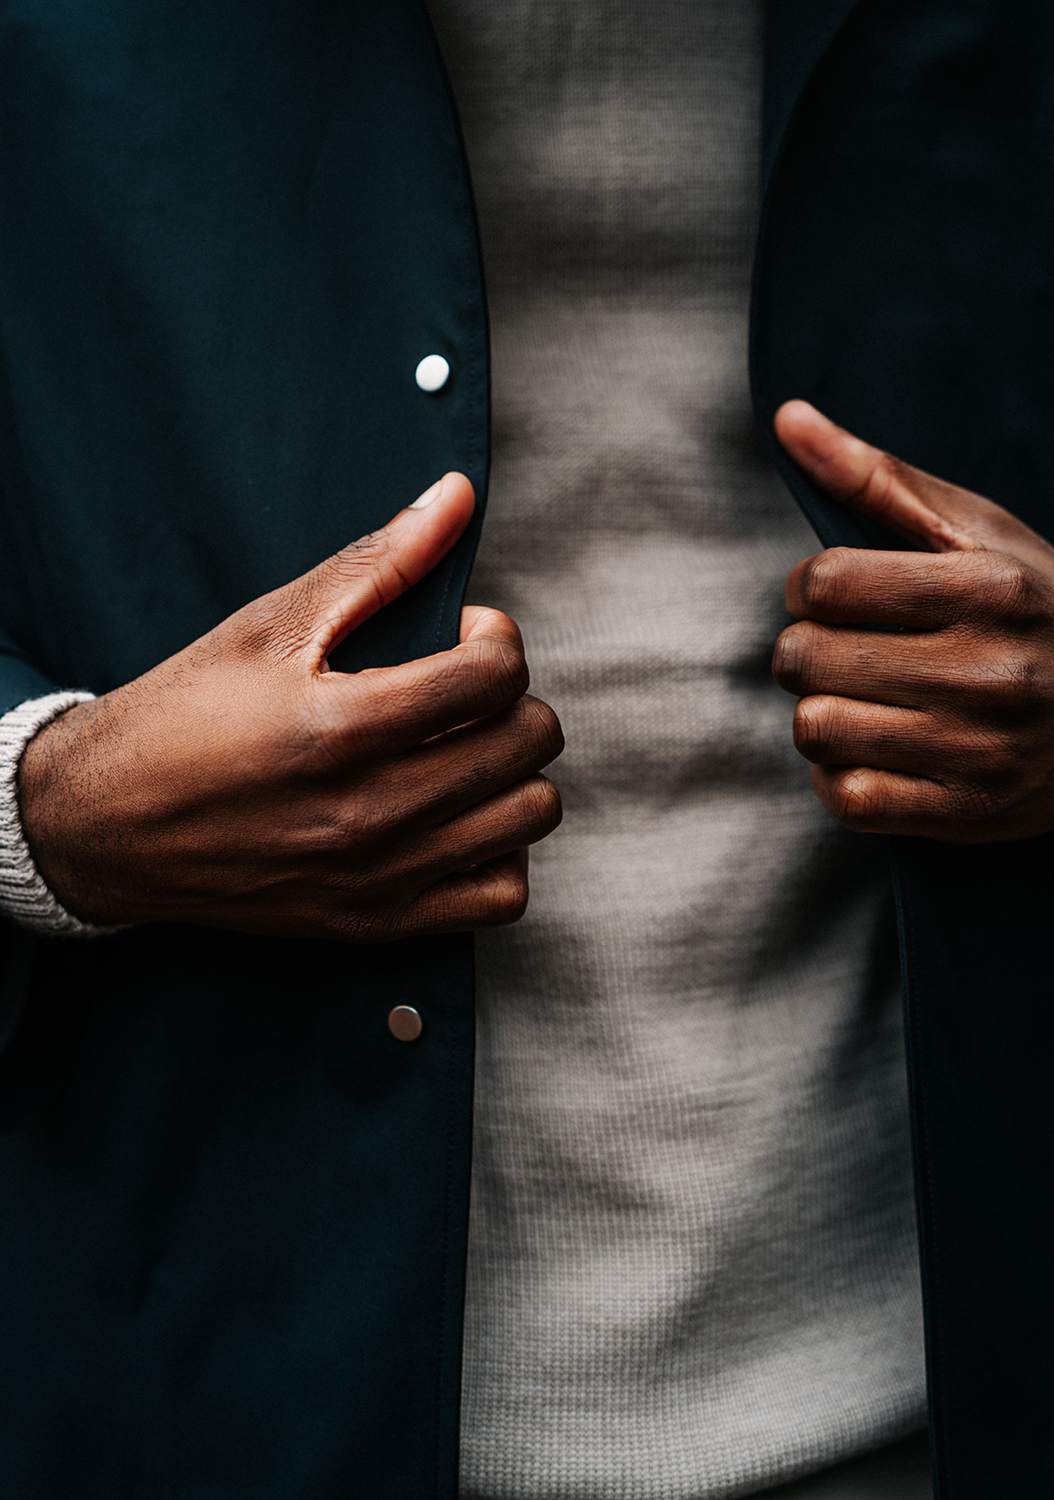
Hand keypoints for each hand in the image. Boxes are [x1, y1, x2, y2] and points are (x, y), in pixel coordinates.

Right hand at [19, 473, 562, 938]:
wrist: (105, 826)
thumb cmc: (184, 715)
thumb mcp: (272, 624)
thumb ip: (379, 561)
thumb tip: (458, 494)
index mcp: (341, 728)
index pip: (495, 675)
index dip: (496, 638)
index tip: (461, 636)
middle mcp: (369, 811)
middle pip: (526, 742)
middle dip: (511, 696)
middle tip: (464, 688)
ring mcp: (378, 875)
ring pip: (529, 815)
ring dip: (514, 769)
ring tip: (464, 747)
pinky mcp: (376, 922)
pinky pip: (501, 896)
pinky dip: (499, 849)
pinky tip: (459, 815)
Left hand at [772, 401, 1053, 841]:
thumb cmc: (1036, 606)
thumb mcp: (976, 531)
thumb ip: (875, 478)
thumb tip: (785, 418)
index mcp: (989, 587)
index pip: (824, 582)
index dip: (807, 587)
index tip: (834, 596)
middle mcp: (988, 670)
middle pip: (805, 657)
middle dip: (806, 649)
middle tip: (846, 649)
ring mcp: (980, 748)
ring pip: (815, 729)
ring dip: (821, 714)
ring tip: (862, 700)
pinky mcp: (967, 812)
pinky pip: (847, 799)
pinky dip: (840, 776)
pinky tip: (872, 751)